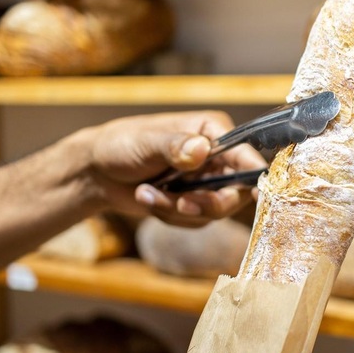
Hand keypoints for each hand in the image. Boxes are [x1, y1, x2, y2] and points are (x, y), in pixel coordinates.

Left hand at [83, 111, 266, 226]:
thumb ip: (174, 147)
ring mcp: (206, 182)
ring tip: (147, 192)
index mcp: (213, 132)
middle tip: (180, 204)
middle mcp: (216, 157)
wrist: (97, 171)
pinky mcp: (193, 202)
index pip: (247, 156)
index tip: (256, 195)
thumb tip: (201, 150)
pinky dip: (169, 215)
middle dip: (205, 203)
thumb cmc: (120, 145)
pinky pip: (194, 220)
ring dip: (177, 209)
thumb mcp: (146, 143)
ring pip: (213, 211)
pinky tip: (148, 198)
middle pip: (236, 192)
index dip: (254, 177)